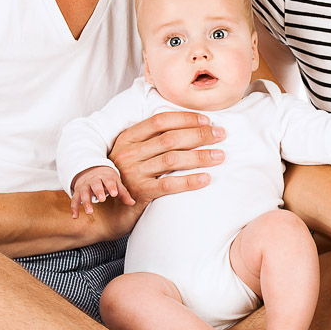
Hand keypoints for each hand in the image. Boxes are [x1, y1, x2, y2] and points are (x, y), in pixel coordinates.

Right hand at [69, 166, 132, 218]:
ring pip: (84, 193)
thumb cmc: (107, 180)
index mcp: (105, 177)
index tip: (114, 194)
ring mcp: (85, 186)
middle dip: (98, 192)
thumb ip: (123, 193)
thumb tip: (132, 203)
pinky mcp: (78, 192)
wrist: (92, 171)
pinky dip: (74, 208)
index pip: (109, 180)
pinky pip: (74, 200)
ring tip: (90, 212)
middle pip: (95, 185)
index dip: (111, 187)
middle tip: (102, 200)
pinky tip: (75, 217)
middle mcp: (94, 180)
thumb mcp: (116, 183)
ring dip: (86, 202)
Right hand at [109, 111, 226, 202]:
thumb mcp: (134, 154)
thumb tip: (189, 128)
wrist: (109, 211)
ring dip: (200, 156)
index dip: (185, 118)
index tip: (206, 120)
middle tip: (221, 135)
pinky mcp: (140, 193)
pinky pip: (169, 184)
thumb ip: (152, 141)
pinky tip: (206, 178)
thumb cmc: (127, 178)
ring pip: (172, 160)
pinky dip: (190, 181)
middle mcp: (129, 153)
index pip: (160, 121)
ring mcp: (133, 173)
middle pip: (170, 139)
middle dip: (199, 135)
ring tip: (219, 156)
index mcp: (128, 138)